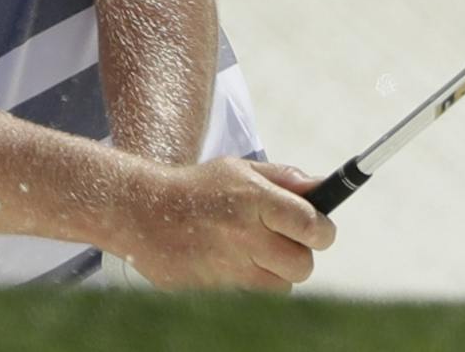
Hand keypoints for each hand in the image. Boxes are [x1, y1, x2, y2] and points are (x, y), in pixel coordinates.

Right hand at [108, 158, 336, 291]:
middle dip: (297, 253)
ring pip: (283, 284)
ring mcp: (231, 265)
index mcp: (253, 198)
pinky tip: (231, 260)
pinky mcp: (219, 289)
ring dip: (274, 270)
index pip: (312, 225)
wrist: (142, 211)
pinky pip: (256, 294)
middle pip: (303, 264)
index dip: (321, 229)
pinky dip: (252, 281)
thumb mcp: (237, 170)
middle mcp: (245, 234)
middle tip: (278, 238)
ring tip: (250, 249)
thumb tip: (323, 187)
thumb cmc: (198, 187)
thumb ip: (283, 179)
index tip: (315, 228)